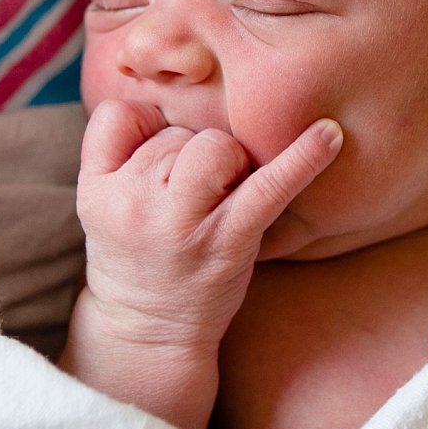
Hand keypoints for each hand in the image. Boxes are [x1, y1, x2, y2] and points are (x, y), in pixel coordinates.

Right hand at [74, 99, 342, 357]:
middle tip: (188, 205)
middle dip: (192, 157)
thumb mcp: (101, 203)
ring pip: (216, 145)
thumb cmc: (135, 255)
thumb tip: (167, 94)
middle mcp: (134, 202)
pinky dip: (305, 158)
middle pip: (179, 133)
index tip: (155, 158)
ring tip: (216, 205)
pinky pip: (270, 185)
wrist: (147, 334)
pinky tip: (331, 135)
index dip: (145, 128)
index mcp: (96, 189)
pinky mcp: (229, 240)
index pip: (121, 115)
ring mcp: (182, 222)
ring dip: (227, 164)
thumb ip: (120, 148)